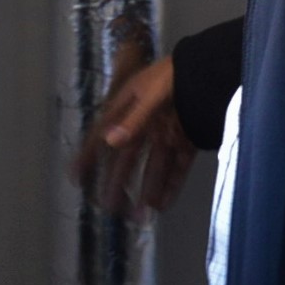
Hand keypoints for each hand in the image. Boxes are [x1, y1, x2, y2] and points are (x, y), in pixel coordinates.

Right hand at [68, 47, 196, 220]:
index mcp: (129, 108)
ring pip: (153, 167)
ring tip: (139, 216)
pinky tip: (163, 205)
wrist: (210, 67)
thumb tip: (111, 142)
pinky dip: (171, 186)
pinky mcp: (186, 141)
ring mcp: (166, 134)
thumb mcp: (151, 94)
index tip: (75, 177)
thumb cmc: (175, 75)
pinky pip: (176, 167)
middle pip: (128, 158)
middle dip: (118, 183)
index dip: (88, 155)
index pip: (104, 134)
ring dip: (146, 190)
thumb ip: (134, 119)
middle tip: (109, 207)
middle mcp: (145, 124)